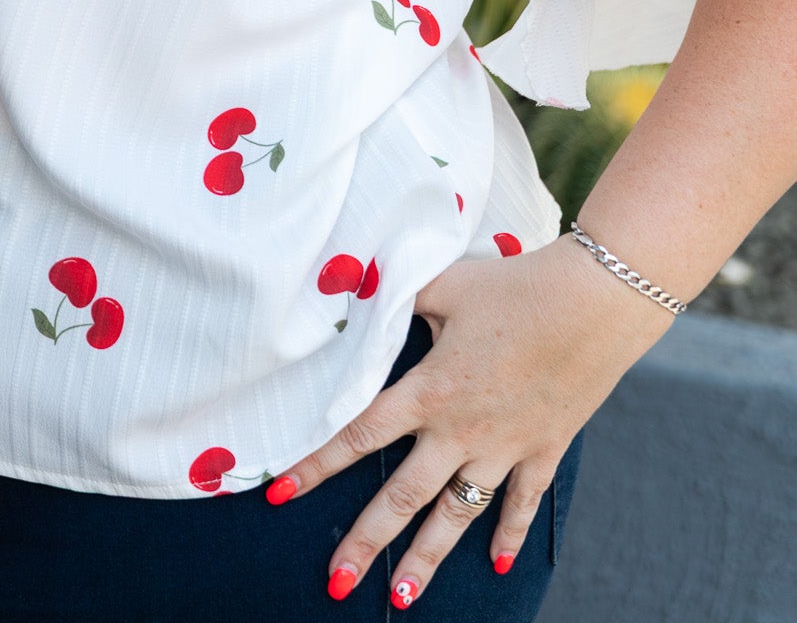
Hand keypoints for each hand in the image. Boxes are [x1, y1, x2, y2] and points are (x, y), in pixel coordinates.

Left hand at [265, 232, 668, 605]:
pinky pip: (521, 504)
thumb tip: (357, 289)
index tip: (280, 493)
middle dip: (365, 543)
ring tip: (401, 599)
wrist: (594, 302)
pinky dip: (509, 535)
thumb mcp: (444, 283)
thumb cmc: (514, 285)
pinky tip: (495, 565)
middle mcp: (461, 430)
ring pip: (456, 516)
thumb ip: (398, 295)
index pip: (359, 433)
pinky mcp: (544, 450)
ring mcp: (505, 447)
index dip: (316, 464)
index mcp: (430, 389)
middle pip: (402, 497)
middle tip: (335, 583)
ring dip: (427, 559)